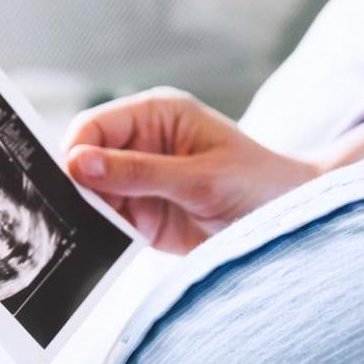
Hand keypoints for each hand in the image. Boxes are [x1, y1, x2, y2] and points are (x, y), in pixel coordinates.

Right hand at [63, 88, 319, 253]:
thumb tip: (78, 163)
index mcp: (157, 115)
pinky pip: (111, 225)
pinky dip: (103, 236)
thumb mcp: (201, 178)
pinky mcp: (147, 217)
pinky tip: (101, 248)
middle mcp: (143, 144)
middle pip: (86, 161)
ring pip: (93, 196)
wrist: (292, 225)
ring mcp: (142, 182)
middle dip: (77, 187)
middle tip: (71, 215)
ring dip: (89, 215)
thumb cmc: (260, 185)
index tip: (71, 183)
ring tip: (89, 235)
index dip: (76, 152)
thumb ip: (140, 172)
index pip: (94, 126)